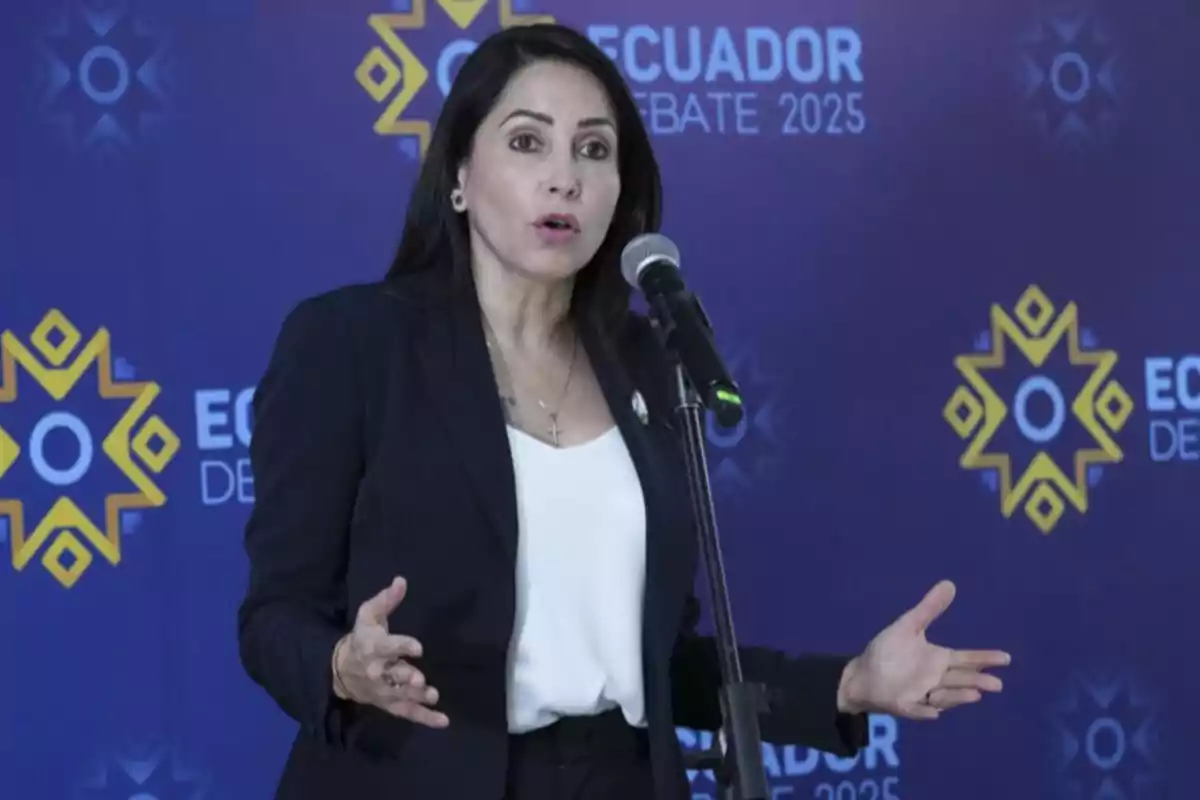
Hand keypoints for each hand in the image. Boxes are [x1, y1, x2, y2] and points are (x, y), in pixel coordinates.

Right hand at [332, 576, 448, 727]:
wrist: (340, 670)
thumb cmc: (361, 638)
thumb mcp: (368, 615)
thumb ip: (386, 600)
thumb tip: (402, 581)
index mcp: (373, 647)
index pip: (388, 646)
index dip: (402, 646)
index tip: (418, 647)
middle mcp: (378, 671)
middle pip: (392, 676)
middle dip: (405, 677)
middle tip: (419, 679)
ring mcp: (384, 691)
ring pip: (400, 695)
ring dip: (416, 697)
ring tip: (433, 695)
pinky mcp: (391, 704)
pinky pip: (408, 713)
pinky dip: (425, 718)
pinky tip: (444, 720)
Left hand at [837, 580, 1010, 720]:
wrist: (862, 673)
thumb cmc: (888, 651)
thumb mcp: (909, 626)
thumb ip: (929, 608)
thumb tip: (949, 584)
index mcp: (939, 660)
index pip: (966, 659)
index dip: (985, 659)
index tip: (1005, 658)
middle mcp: (937, 679)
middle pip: (961, 680)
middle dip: (978, 681)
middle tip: (997, 684)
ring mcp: (924, 695)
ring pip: (946, 697)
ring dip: (958, 697)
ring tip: (975, 694)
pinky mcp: (907, 706)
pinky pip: (919, 711)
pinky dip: (925, 712)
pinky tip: (933, 712)